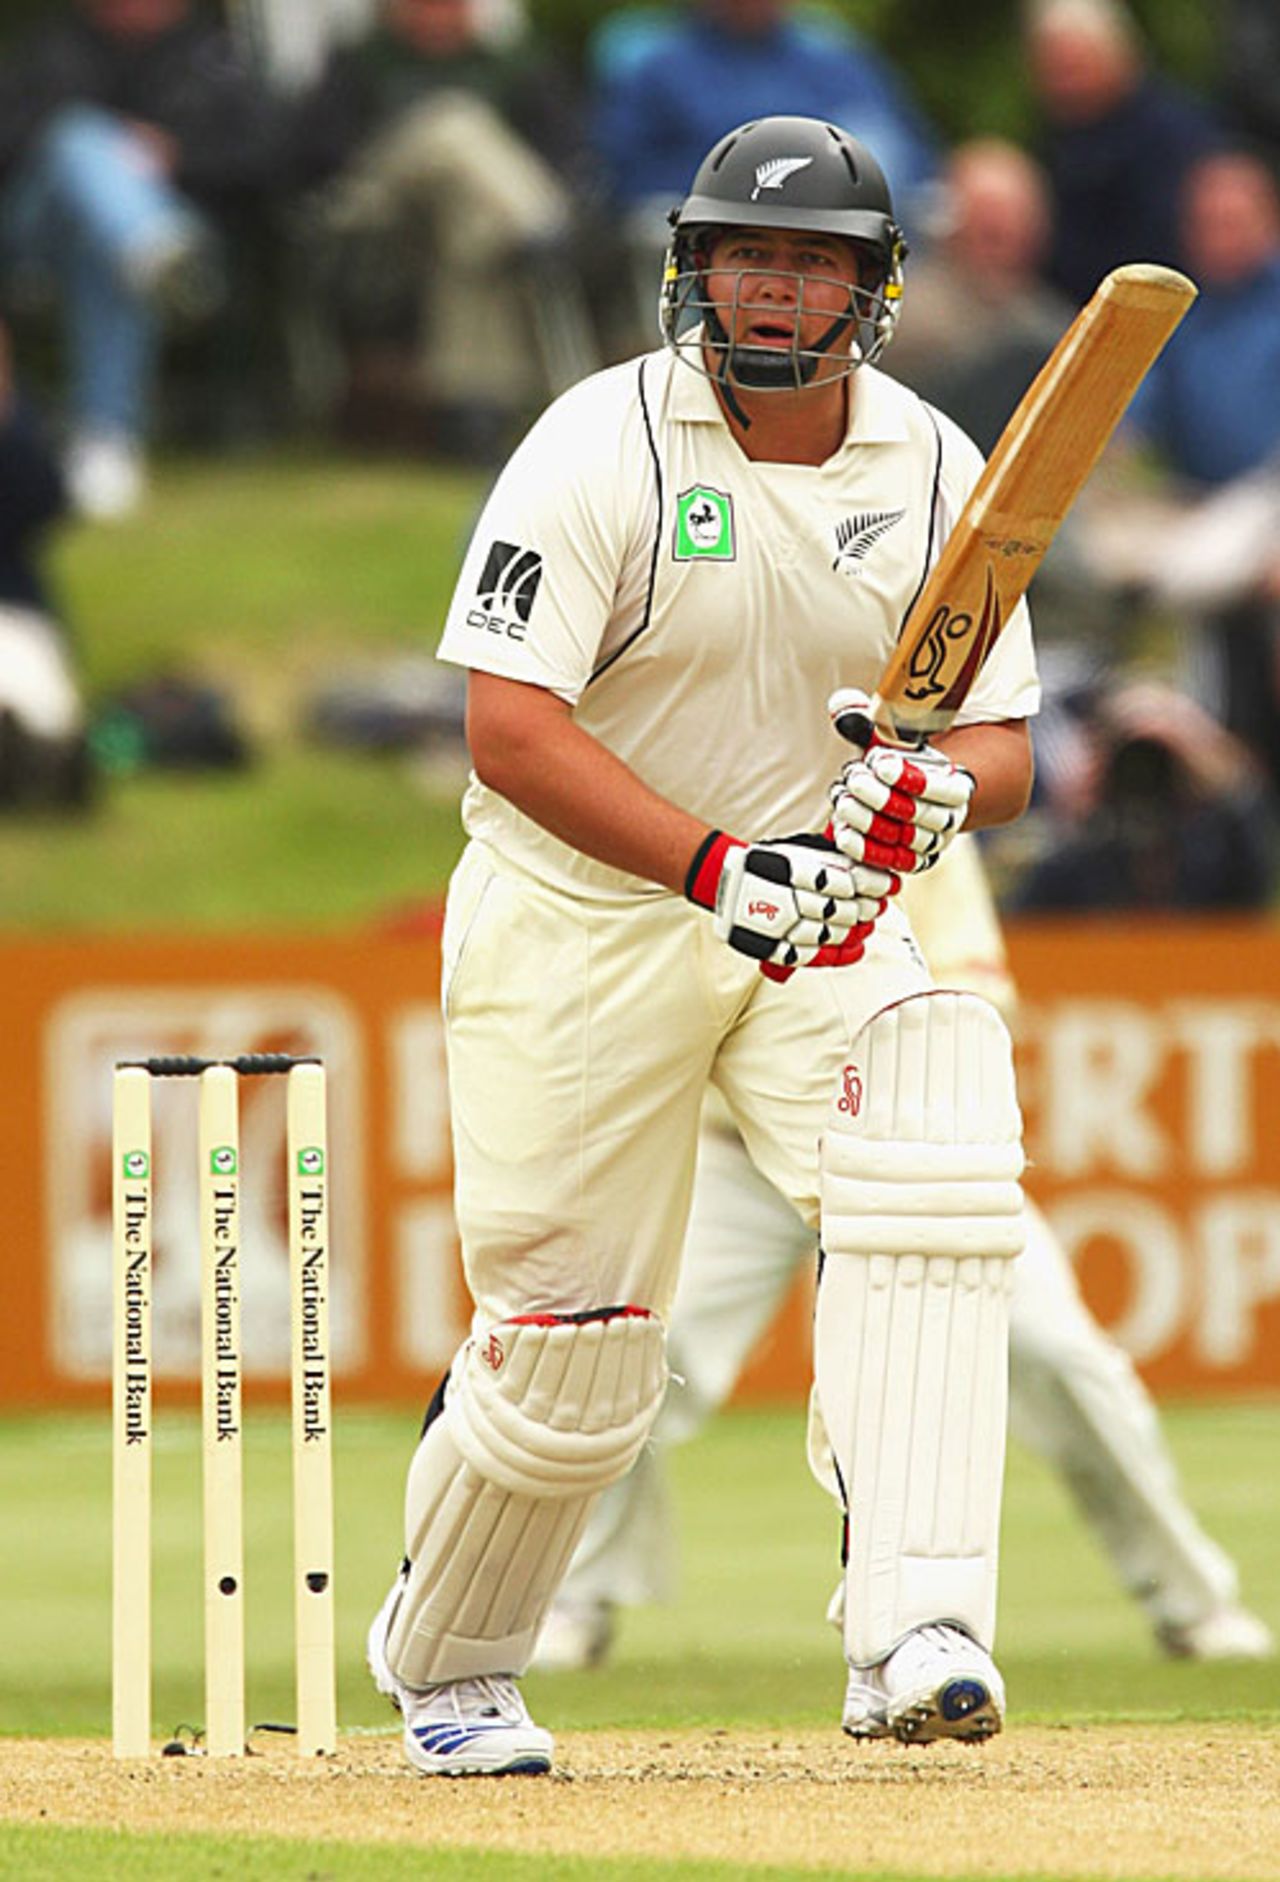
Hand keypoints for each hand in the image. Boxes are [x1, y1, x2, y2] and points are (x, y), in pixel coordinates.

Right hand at [685, 830, 894, 969]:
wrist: (726, 883)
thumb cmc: (769, 862)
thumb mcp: (798, 848)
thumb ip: (830, 856)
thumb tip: (868, 862)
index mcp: (793, 868)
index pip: (847, 881)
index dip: (875, 884)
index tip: (891, 884)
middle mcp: (786, 898)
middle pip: (842, 910)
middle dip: (867, 908)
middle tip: (878, 905)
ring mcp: (780, 926)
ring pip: (831, 934)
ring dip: (856, 929)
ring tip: (868, 923)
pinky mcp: (774, 947)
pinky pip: (812, 957)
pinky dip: (839, 955)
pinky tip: (857, 948)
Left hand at [825, 688, 973, 874]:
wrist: (918, 798)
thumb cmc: (901, 761)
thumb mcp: (892, 738)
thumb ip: (868, 720)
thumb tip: (840, 705)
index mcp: (957, 786)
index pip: (944, 788)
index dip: (912, 777)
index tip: (878, 762)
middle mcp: (949, 819)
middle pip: (918, 813)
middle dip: (881, 797)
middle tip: (853, 779)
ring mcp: (930, 843)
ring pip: (903, 839)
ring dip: (869, 822)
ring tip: (842, 801)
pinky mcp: (909, 861)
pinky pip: (890, 862)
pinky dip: (865, 851)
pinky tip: (842, 832)